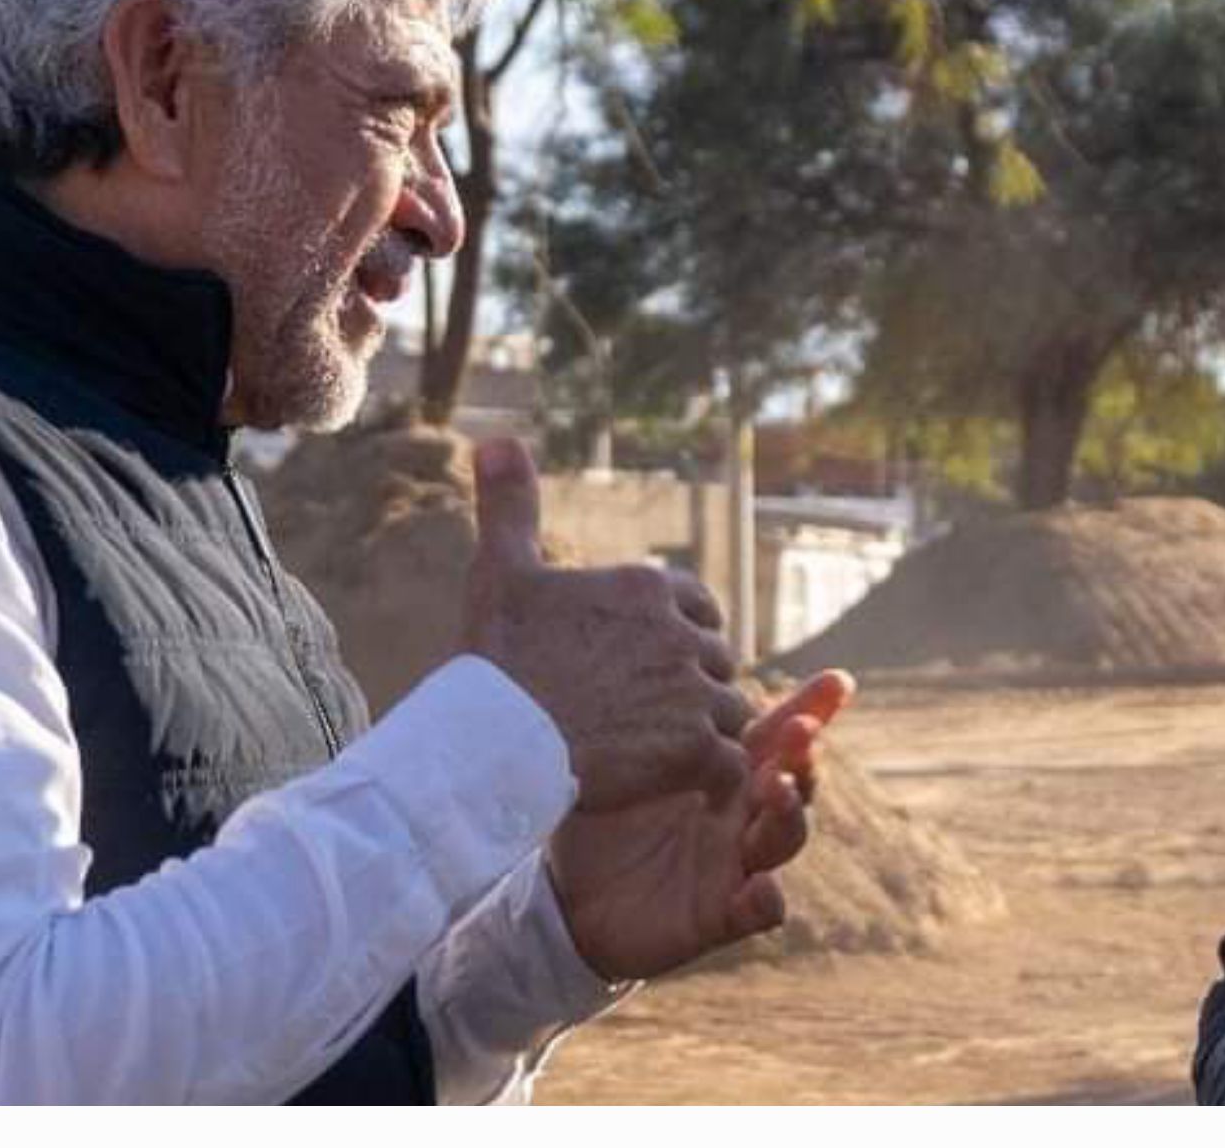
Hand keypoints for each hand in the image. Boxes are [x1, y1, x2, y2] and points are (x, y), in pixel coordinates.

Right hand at [460, 438, 750, 810]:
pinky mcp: (695, 747)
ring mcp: (691, 689)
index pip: (697, 606)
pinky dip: (716, 778)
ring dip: (706, 735)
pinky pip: (733, 763)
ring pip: (729, 712)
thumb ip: (510, 503)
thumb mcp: (500, 569)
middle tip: (649, 721)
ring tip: (663, 757)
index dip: (679, 636)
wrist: (491, 743)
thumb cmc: (496, 659)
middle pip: (716, 660)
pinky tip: (682, 786)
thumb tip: (498, 437)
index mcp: (645, 585)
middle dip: (693, 688)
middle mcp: (678, 629)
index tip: (646, 667)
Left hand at [547, 671, 851, 982]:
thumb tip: (649, 630)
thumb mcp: (627, 755)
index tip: (838, 681)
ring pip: (785, 837)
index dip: (814, 709)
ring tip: (775, 791)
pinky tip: (763, 889)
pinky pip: (756, 910)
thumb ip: (649, 710)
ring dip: (789, 815)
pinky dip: (766, 900)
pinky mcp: (720, 914)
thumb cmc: (604, 811)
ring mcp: (736, 862)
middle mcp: (743, 812)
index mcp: (728, 767)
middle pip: (794, 779)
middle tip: (799, 729)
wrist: (568, 894)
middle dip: (802, 755)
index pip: (780, 733)